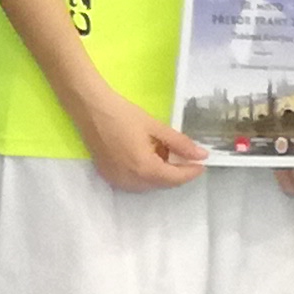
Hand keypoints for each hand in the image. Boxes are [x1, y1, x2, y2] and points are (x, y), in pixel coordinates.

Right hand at [75, 90, 207, 192]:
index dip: (191, 172)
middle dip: (176, 172)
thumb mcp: (156, 127)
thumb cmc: (123, 114)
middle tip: (183, 154)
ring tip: (161, 150)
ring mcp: (117, 180)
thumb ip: (180, 144)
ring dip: (160, 173)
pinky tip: (144, 155)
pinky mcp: (108, 176)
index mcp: (144, 169)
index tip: (202, 163)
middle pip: (162, 184)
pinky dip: (144, 173)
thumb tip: (201, 155)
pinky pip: (134, 182)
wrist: (91, 109)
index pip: (175, 178)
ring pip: (148, 185)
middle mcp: (131, 180)